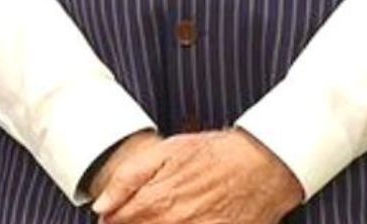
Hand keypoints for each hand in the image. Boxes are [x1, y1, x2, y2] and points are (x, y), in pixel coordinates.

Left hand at [94, 129, 302, 223]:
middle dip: (134, 222)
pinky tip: (186, 218)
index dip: (114, 217)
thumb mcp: (170, 150)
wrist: (265, 165)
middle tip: (155, 208)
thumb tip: (101, 205)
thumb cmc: (218, 154)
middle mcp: (173, 222)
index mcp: (156, 200)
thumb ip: (129, 177)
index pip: (118, 221)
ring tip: (168, 213)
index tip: (115, 213)